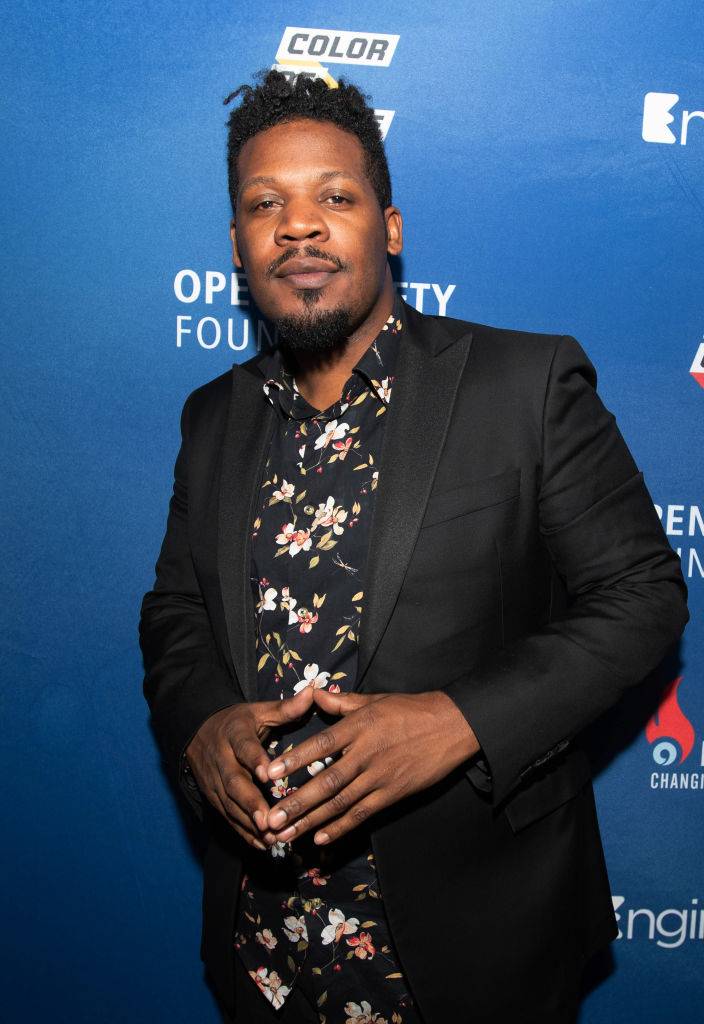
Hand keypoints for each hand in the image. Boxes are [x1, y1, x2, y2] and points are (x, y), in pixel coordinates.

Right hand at [185, 686, 314, 850]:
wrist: (197, 732)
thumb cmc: (238, 722)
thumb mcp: (258, 711)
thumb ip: (285, 708)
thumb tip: (313, 691)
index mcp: (234, 734)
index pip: (244, 748)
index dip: (254, 761)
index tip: (268, 775)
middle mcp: (221, 759)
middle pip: (233, 782)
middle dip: (250, 802)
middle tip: (268, 820)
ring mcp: (214, 781)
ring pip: (229, 804)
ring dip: (248, 823)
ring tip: (270, 838)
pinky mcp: (212, 796)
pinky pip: (226, 816)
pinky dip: (242, 832)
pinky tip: (261, 844)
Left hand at [263, 688, 479, 845]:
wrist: (452, 726)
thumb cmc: (410, 709)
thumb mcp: (375, 700)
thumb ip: (341, 701)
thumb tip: (311, 693)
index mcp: (360, 726)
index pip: (321, 744)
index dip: (295, 759)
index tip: (270, 772)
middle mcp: (367, 753)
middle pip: (326, 781)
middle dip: (297, 802)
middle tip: (271, 819)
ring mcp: (380, 777)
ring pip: (341, 803)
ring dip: (312, 821)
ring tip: (286, 834)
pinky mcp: (392, 794)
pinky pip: (362, 813)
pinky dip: (341, 827)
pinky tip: (321, 838)